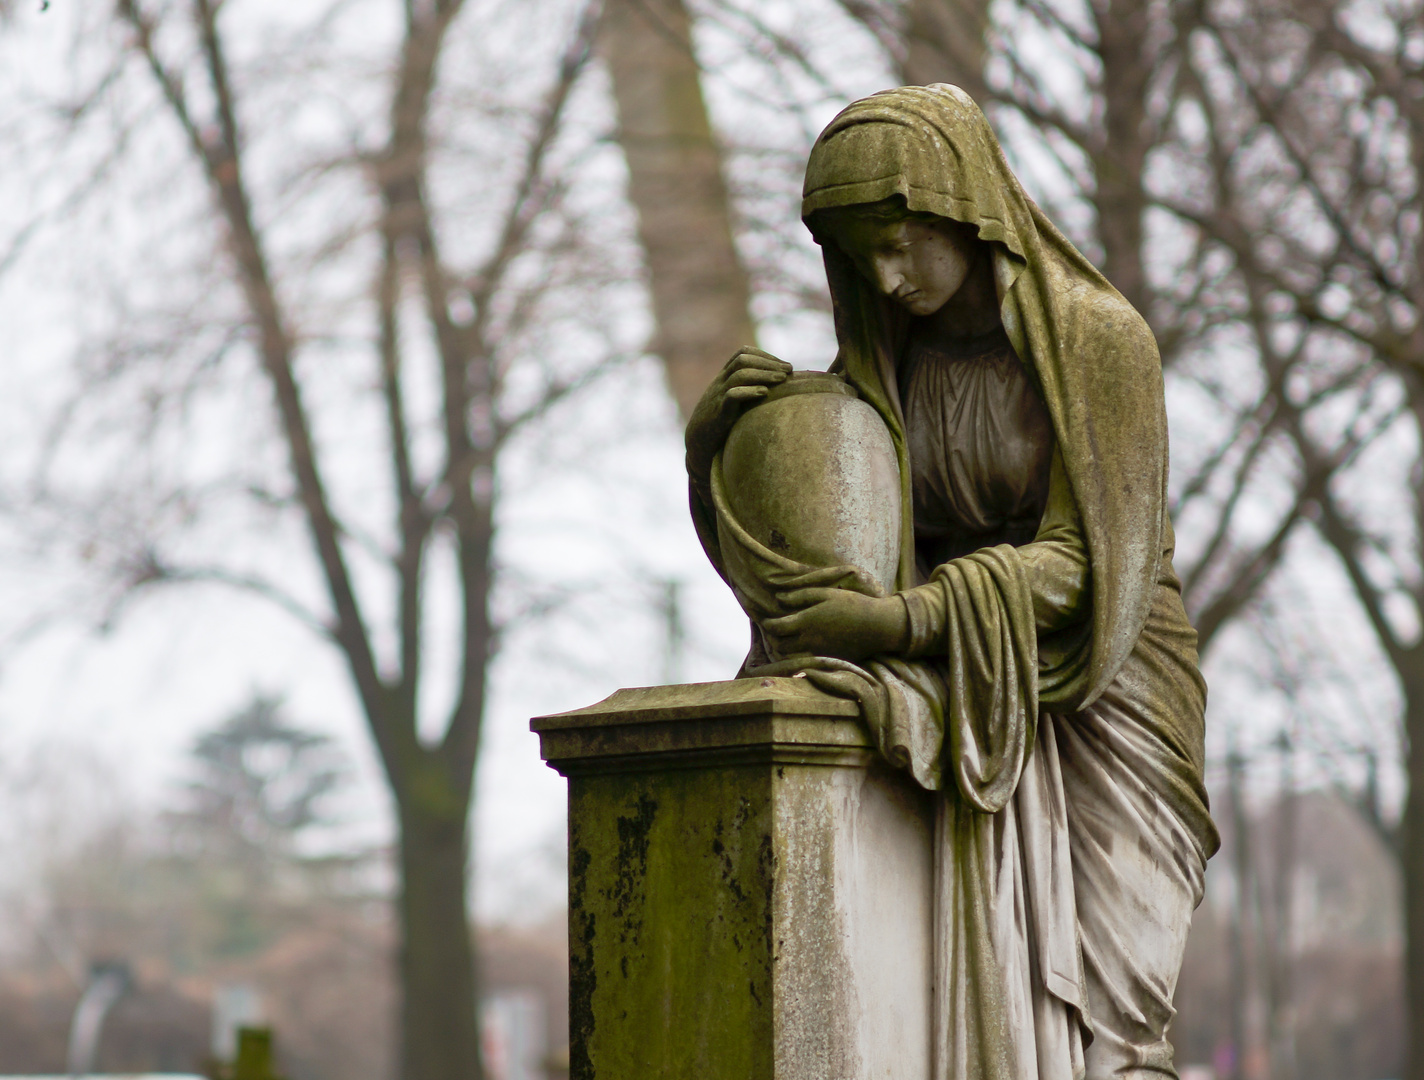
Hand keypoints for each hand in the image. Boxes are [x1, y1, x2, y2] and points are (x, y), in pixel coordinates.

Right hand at [685, 347, 791, 480]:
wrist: (697, 441)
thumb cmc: (720, 422)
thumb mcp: (732, 400)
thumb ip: (748, 390)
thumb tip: (778, 388)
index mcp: (724, 377)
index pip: (743, 354)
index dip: (764, 355)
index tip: (784, 365)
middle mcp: (720, 382)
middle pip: (742, 360)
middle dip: (768, 362)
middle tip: (789, 370)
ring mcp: (718, 396)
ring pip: (739, 375)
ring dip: (763, 375)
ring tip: (782, 379)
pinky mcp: (718, 413)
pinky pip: (731, 396)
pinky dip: (749, 392)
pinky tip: (764, 393)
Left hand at [762, 587, 907, 661]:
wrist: (877, 625)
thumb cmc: (852, 604)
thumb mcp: (826, 594)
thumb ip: (800, 596)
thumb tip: (778, 599)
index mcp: (806, 622)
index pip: (775, 628)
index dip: (768, 624)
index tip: (768, 620)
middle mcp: (809, 640)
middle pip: (781, 646)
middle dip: (776, 638)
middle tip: (780, 630)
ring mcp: (819, 652)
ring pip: (792, 656)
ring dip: (788, 648)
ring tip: (792, 638)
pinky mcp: (829, 660)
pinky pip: (807, 660)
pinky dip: (803, 655)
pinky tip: (809, 645)